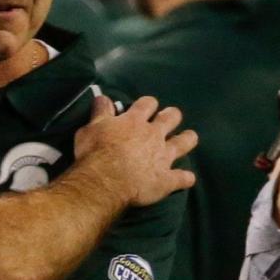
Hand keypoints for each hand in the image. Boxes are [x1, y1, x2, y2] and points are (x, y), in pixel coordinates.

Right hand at [75, 94, 196, 205]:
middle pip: (171, 118)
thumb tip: (103, 97)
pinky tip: (185, 179)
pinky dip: (185, 178)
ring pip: (185, 142)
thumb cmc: (94, 153)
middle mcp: (154, 135)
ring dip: (188, 139)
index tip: (146, 108)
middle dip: (171, 116)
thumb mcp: (91, 128)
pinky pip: (183, 178)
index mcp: (135, 121)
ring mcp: (164, 157)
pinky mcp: (167, 179)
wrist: (104, 182)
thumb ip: (101, 112)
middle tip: (168, 119)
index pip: (147, 104)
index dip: (148, 105)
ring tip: (188, 138)